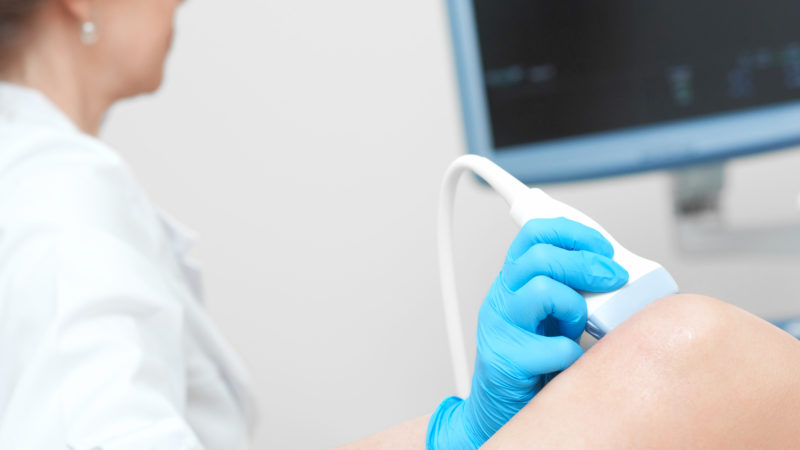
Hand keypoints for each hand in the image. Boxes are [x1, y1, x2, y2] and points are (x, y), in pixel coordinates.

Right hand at [427, 218, 628, 448]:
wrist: (498, 410)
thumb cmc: (533, 362)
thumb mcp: (551, 316)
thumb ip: (572, 290)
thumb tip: (619, 276)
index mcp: (513, 281)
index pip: (535, 234)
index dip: (573, 233)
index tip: (603, 248)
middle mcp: (501, 297)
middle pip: (541, 256)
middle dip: (587, 264)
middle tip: (613, 279)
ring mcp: (500, 327)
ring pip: (543, 290)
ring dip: (574, 308)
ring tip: (577, 330)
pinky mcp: (505, 359)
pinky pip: (554, 347)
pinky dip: (571, 355)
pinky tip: (568, 363)